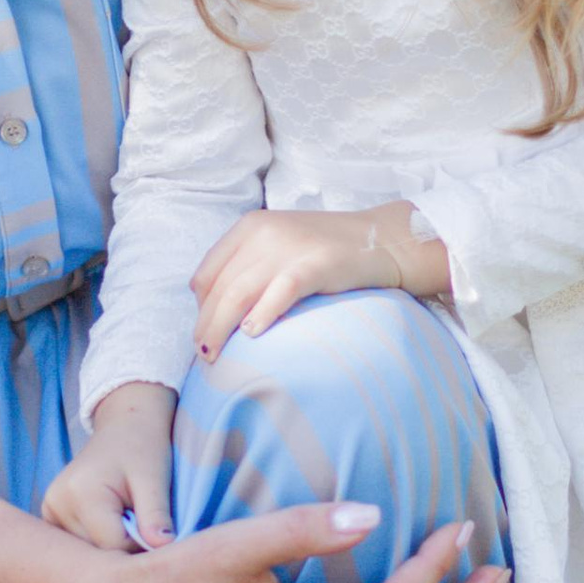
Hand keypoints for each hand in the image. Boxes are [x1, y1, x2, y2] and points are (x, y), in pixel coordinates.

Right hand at [42, 382, 178, 550]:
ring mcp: (48, 510)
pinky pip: (79, 544)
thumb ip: (156, 515)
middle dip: (126, 545)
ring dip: (112, 544)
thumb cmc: (143, 448)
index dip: (141, 545)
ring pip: (88, 552)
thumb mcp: (155, 478)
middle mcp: (56, 504)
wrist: (124, 426)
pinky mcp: (49, 515)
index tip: (156, 528)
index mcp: (81, 494)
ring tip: (126, 514)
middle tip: (143, 518)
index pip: (114, 547)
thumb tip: (162, 549)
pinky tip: (111, 519)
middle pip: (98, 552)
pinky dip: (98, 539)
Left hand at [190, 203, 445, 358]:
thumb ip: (248, 265)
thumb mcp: (278, 244)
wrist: (382, 240)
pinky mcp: (315, 264)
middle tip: (203, 355)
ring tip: (214, 355)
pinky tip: (252, 333)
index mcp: (249, 227)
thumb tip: (216, 308)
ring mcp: (289, 248)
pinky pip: (280, 292)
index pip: (207, 274)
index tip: (205, 330)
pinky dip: (262, 314)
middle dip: (206, 325)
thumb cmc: (326, 249)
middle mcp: (263, 233)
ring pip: (239, 293)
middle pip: (219, 289)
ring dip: (220, 328)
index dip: (201, 307)